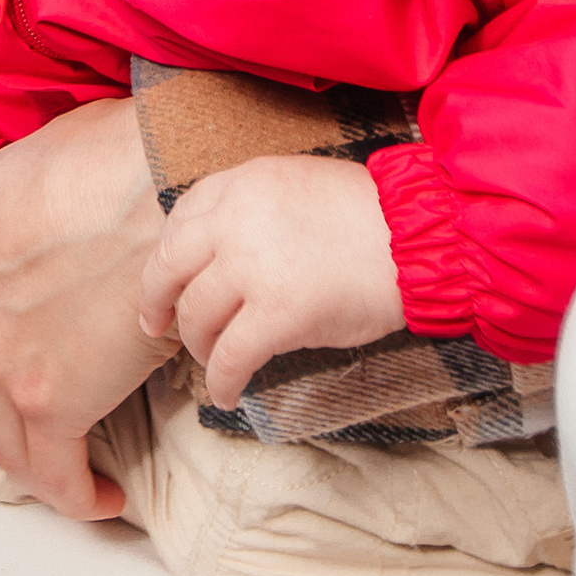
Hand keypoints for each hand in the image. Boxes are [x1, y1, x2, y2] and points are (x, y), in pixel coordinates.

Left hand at [0, 96, 170, 520]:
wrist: (164, 182)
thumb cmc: (119, 149)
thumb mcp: (33, 154)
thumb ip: (11, 196)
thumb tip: (46, 214)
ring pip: (0, 435)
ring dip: (30, 463)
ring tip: (59, 475)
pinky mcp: (51, 398)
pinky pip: (53, 470)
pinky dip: (74, 494)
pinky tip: (102, 499)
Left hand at [141, 156, 404, 412]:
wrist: (419, 234)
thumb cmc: (371, 217)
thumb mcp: (298, 188)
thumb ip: (254, 212)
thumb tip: (223, 258)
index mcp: (243, 182)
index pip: (182, 216)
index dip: (170, 254)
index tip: (168, 278)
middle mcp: (237, 219)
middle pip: (169, 265)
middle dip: (157, 301)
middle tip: (156, 325)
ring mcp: (254, 266)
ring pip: (197, 315)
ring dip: (198, 345)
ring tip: (212, 360)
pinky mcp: (278, 313)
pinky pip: (231, 356)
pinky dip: (222, 381)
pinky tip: (226, 393)